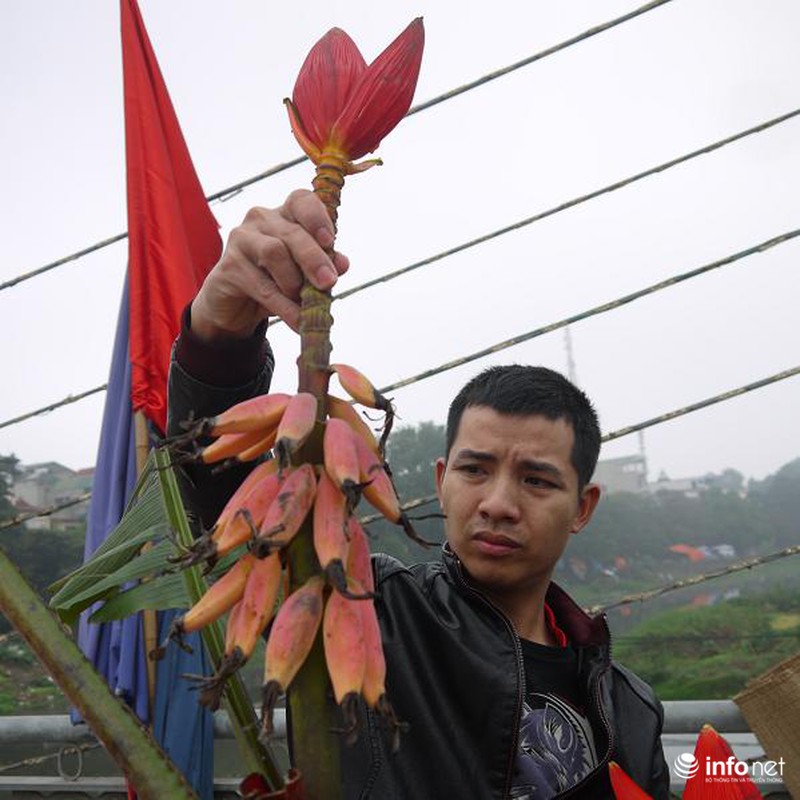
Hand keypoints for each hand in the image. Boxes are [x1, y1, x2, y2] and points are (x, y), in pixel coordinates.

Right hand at [190, 189, 348, 339]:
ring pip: (274, 253)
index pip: (302, 201)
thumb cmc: (276, 281)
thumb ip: (324, 265)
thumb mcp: (304, 274)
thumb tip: (343, 263)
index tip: (330, 240)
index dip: (318, 217)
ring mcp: (242, 240)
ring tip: (305, 303)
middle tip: (329, 283)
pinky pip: (263, 287)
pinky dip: (285, 307)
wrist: (237, 306)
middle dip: (314, 259)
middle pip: (292, 233)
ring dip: (295, 283)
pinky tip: (298, 321)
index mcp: (285, 215)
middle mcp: (261, 219)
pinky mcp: (229, 266)